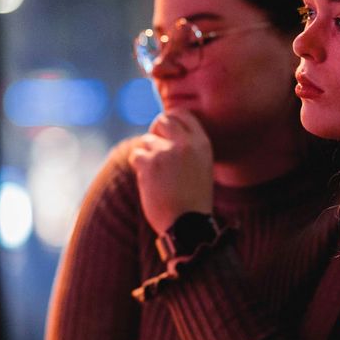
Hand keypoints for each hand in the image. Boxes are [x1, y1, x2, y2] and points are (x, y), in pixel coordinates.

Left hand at [129, 110, 213, 234]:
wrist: (187, 224)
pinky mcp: (150, 163)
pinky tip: (150, 183)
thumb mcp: (201, 167)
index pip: (183, 114)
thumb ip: (188, 148)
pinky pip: (136, 156)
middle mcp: (186, 144)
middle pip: (162, 120)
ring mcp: (167, 152)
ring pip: (147, 140)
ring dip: (147, 156)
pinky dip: (139, 168)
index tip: (165, 131)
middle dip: (155, 132)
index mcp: (202, 144)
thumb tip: (166, 131)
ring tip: (158, 177)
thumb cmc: (194, 200)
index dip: (170, 120)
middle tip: (155, 150)